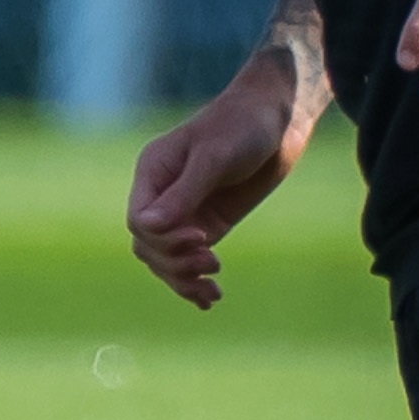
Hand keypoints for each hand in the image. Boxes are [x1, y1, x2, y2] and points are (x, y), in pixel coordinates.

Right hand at [127, 53, 315, 309]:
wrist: (280, 119)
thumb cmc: (242, 125)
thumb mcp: (214, 157)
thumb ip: (183, 193)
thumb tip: (147, 227)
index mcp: (153, 172)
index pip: (138, 222)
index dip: (163, 239)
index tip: (201, 236)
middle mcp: (164, 195)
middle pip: (149, 246)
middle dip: (175, 261)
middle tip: (212, 261)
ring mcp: (186, 212)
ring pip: (166, 259)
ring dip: (184, 278)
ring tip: (214, 288)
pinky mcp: (210, 224)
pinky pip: (191, 259)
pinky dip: (195, 281)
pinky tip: (210, 300)